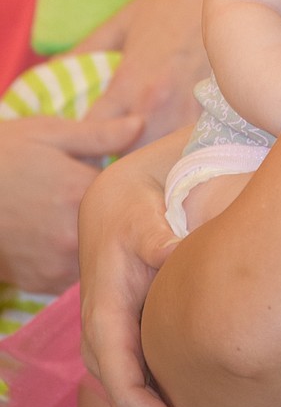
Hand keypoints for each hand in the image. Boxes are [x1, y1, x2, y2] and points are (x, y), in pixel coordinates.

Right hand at [0, 112, 142, 291]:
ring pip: (93, 254)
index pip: (127, 197)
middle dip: (110, 217)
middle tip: (92, 200)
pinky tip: (55, 236)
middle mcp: (72, 235)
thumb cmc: (4, 155)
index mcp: (81, 194)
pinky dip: (68, 257)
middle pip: (113, 230)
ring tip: (69, 216)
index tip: (126, 182)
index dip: (127, 189)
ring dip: (91, 241)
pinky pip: (70, 273)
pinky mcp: (39, 282)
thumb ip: (102, 135)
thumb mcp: (52, 134)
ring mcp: (55, 264)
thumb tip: (141, 124)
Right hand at [79, 133, 204, 406]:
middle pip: (134, 405)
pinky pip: (146, 379)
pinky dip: (172, 396)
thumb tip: (177, 251)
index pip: (125, 390)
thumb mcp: (143, 220)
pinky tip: (210, 397)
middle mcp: (103, 341)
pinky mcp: (128, 337)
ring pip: (140, 396)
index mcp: (105, 321)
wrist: (115, 205)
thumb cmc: (132, 213)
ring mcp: (114, 343)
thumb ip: (159, 239)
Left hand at [80, 0, 209, 147]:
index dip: (83, 148)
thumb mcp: (121, 23)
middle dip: (115, 160)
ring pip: (160, 157)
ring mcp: (187, 111)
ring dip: (148, 157)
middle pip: (127, 157)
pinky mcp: (214, 112)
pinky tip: (174, 145)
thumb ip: (84, 50)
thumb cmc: (169, 4)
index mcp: (128, 84)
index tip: (82, 149)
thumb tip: (48, 69)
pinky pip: (190, 145)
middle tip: (109, 156)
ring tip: (141, 155)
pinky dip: (179, 149)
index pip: (93, 135)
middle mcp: (156, 104)